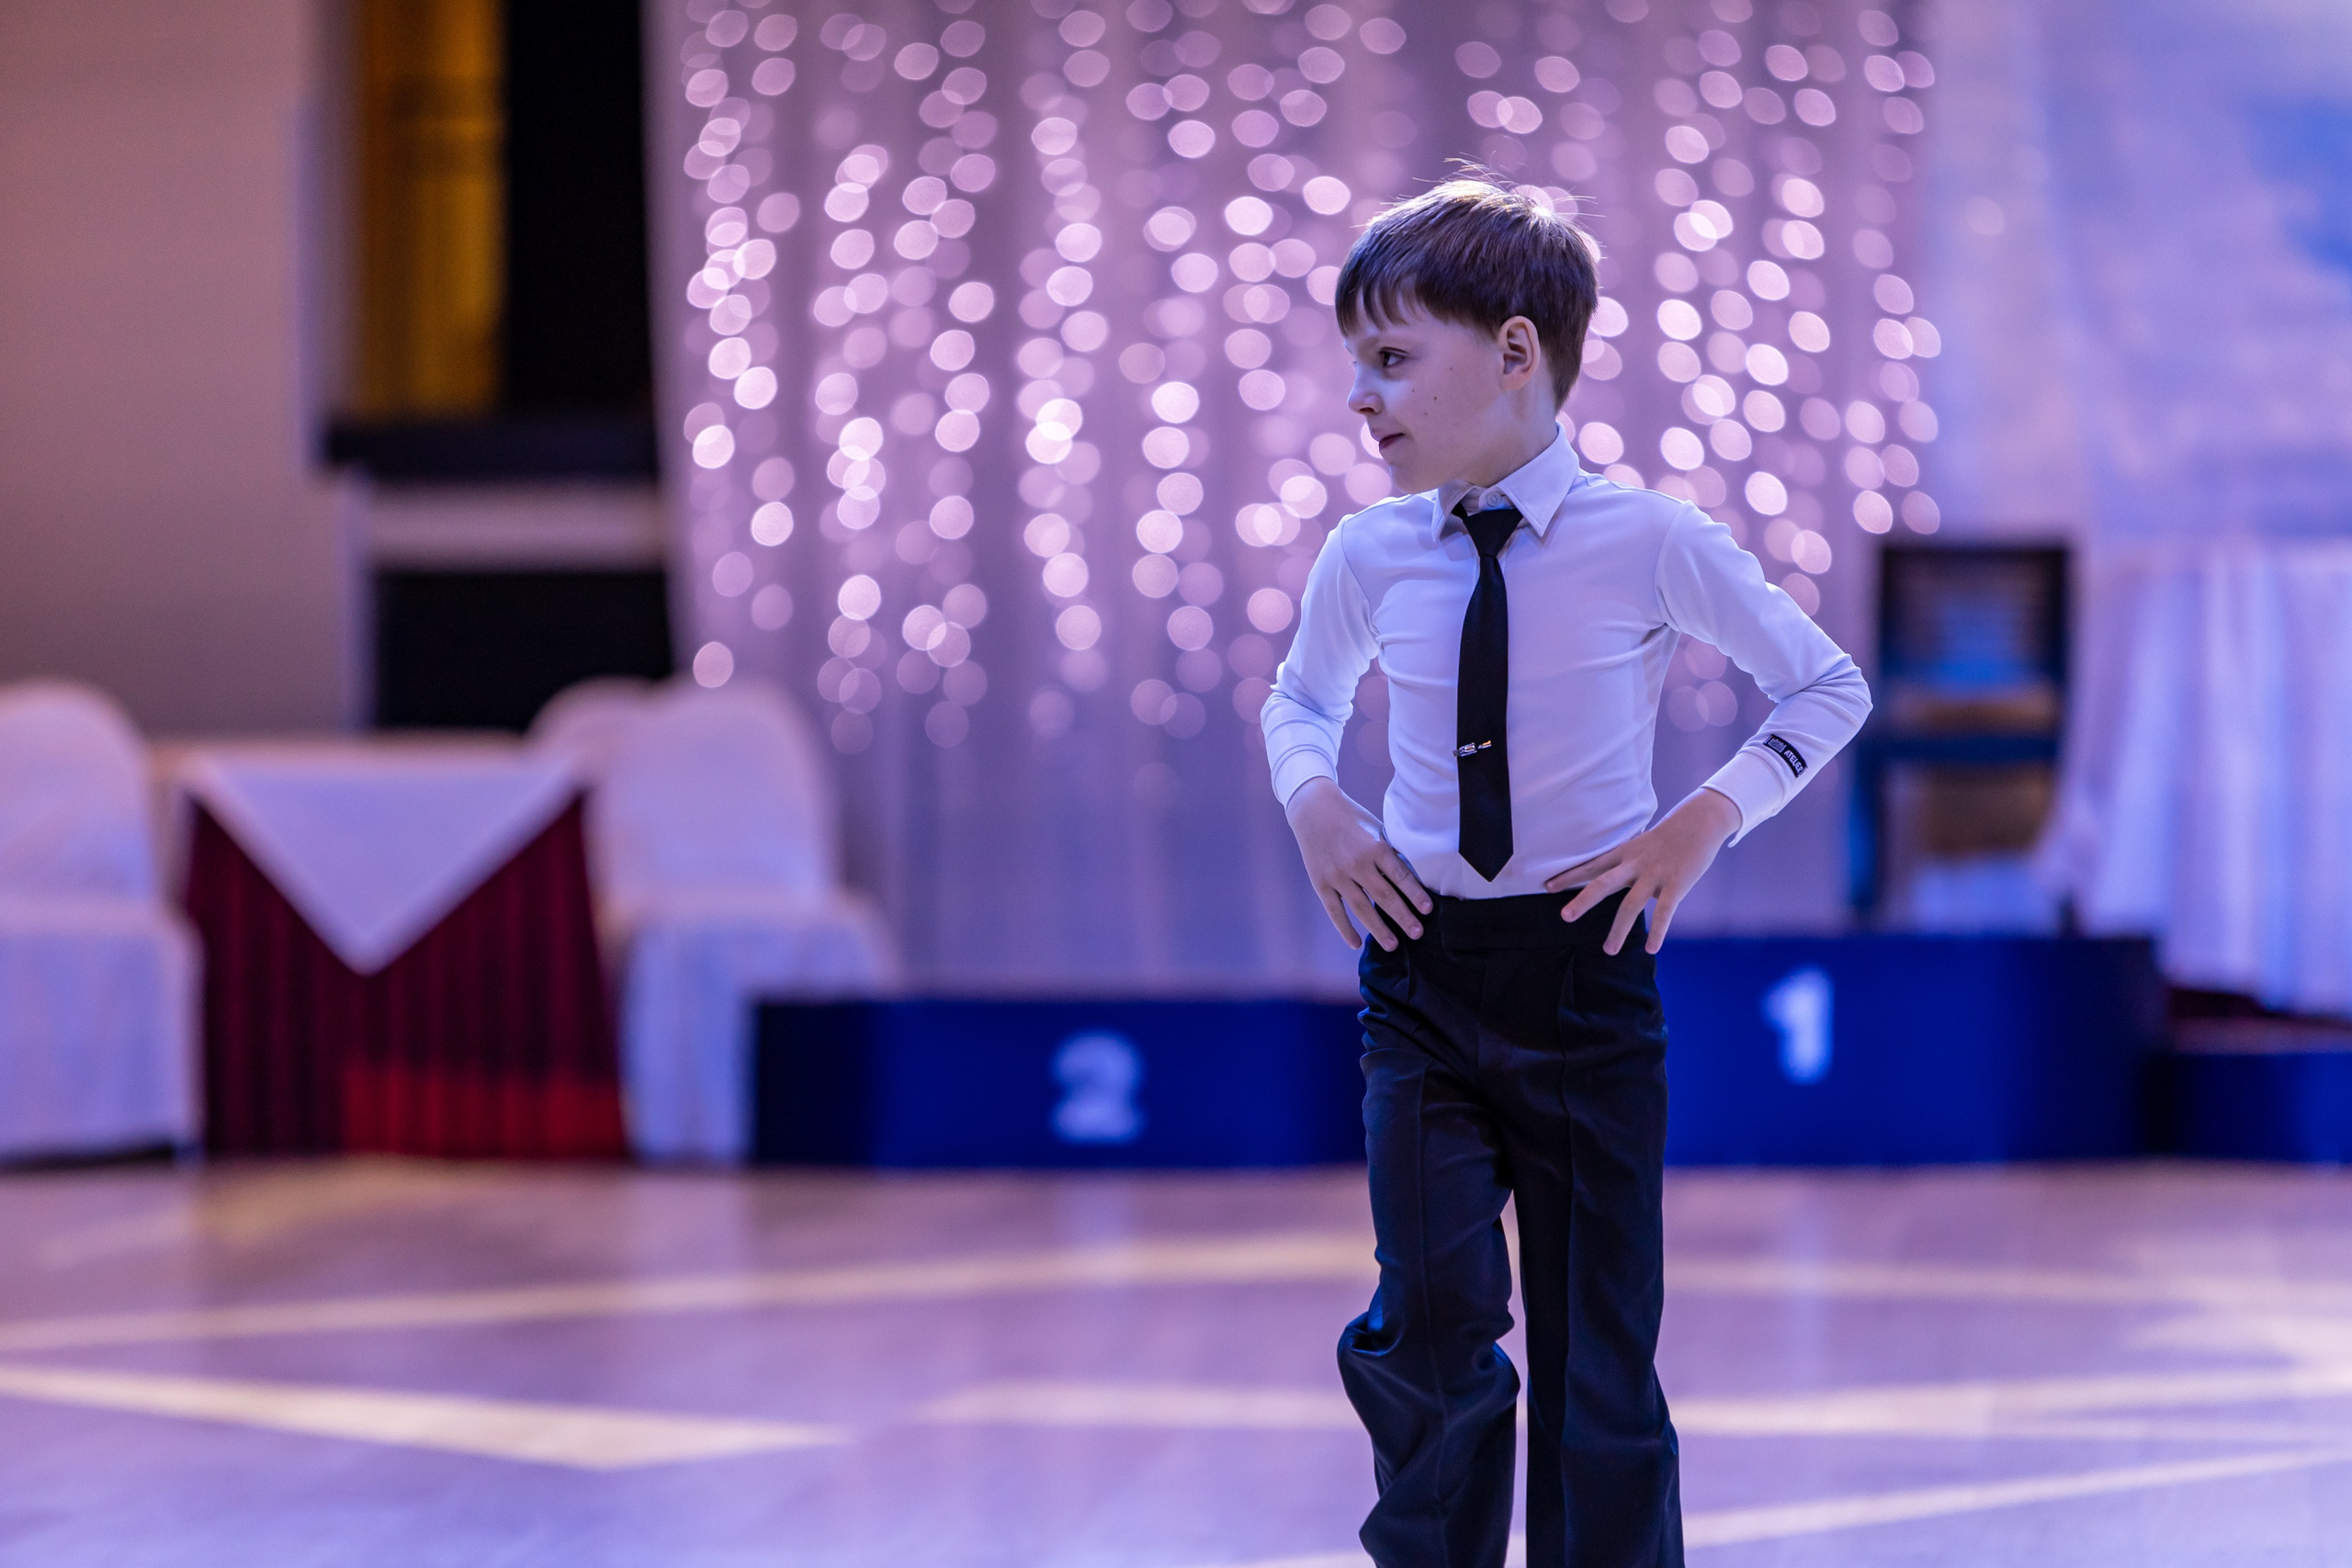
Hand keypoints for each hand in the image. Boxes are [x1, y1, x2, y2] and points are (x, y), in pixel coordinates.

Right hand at [1284, 777, 1432, 950]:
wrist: (1313, 809)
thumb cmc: (1352, 818)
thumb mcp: (1376, 828)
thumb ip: (1390, 852)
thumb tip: (1410, 878)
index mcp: (1375, 847)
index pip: (1401, 876)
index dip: (1415, 894)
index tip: (1427, 910)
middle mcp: (1357, 863)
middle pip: (1385, 896)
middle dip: (1403, 917)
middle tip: (1417, 934)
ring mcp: (1337, 875)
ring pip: (1362, 908)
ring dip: (1378, 929)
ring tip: (1393, 945)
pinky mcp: (1321, 883)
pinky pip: (1334, 911)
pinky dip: (1344, 929)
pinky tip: (1356, 943)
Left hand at [1545, 787, 1741, 954]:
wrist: (1699, 822)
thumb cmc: (1668, 838)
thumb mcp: (1641, 847)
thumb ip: (1628, 869)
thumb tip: (1624, 896)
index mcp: (1624, 854)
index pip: (1592, 865)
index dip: (1569, 876)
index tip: (1547, 886)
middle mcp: (1635, 864)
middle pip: (1604, 884)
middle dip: (1583, 900)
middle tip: (1565, 916)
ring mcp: (1655, 874)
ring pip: (1631, 905)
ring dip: (1618, 930)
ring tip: (1607, 951)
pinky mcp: (1676, 884)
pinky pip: (1665, 911)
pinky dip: (1658, 931)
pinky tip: (1650, 948)